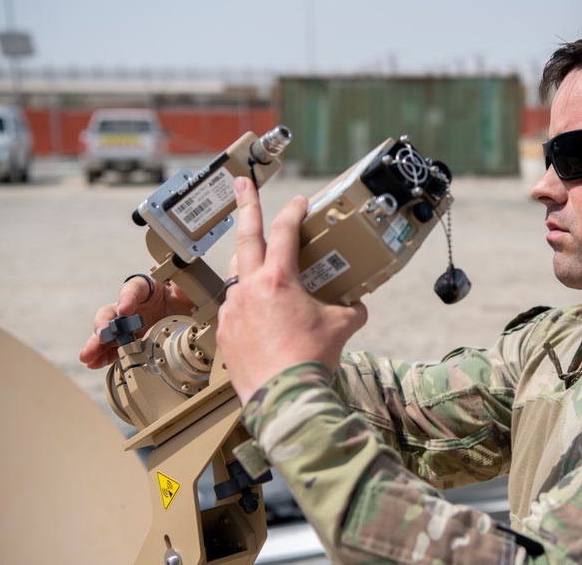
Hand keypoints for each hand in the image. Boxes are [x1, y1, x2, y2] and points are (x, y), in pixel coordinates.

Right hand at [79, 276, 195, 369]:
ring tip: (88, 356)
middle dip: (104, 324)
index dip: (127, 298)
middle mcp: (133, 307)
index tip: (125, 310)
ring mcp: (130, 326)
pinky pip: (114, 349)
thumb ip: (184, 288)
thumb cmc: (188, 299)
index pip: (133, 289)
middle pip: (112, 313)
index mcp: (147, 289)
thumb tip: (178, 288)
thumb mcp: (190, 291)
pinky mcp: (131, 341)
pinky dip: (105, 357)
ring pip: (108, 333)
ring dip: (96, 345)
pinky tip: (95, 364)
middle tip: (101, 335)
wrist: (194, 317)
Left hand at [217, 177, 367, 403]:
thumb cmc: (311, 359)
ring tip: (254, 255)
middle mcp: (250, 288)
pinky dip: (245, 301)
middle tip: (240, 183)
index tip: (300, 202)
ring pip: (236, 273)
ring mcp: (232, 310)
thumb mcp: (341, 328)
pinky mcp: (224, 332)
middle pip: (246, 236)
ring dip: (246, 259)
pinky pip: (232, 307)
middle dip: (245, 205)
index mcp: (279, 280)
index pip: (285, 232)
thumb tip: (357, 304)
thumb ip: (350, 309)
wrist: (284, 398)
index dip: (294, 212)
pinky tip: (257, 311)